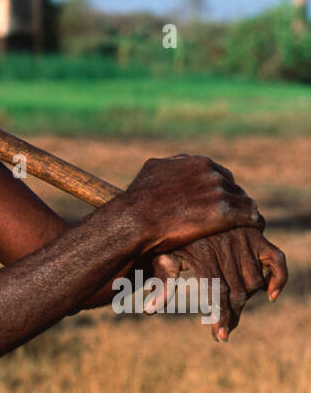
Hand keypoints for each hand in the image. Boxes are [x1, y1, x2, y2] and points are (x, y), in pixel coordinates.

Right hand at [124, 155, 263, 253]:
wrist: (136, 219)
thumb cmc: (139, 198)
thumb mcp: (153, 170)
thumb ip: (169, 165)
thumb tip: (171, 164)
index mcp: (197, 162)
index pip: (221, 173)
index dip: (222, 188)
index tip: (222, 201)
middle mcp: (210, 173)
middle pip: (233, 187)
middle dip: (235, 200)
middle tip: (236, 215)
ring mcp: (218, 192)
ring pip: (244, 201)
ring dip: (247, 212)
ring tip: (250, 224)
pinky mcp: (223, 213)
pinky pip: (249, 216)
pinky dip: (254, 222)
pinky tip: (255, 230)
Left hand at [148, 227, 287, 342]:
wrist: (188, 198)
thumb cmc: (173, 231)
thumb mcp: (164, 253)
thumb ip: (162, 282)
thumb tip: (150, 310)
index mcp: (202, 255)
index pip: (218, 293)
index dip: (220, 317)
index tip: (221, 336)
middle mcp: (226, 247)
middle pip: (238, 292)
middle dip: (233, 314)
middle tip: (225, 327)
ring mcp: (243, 239)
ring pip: (255, 281)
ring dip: (248, 297)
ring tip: (234, 304)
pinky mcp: (256, 233)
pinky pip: (276, 260)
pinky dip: (278, 278)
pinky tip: (270, 294)